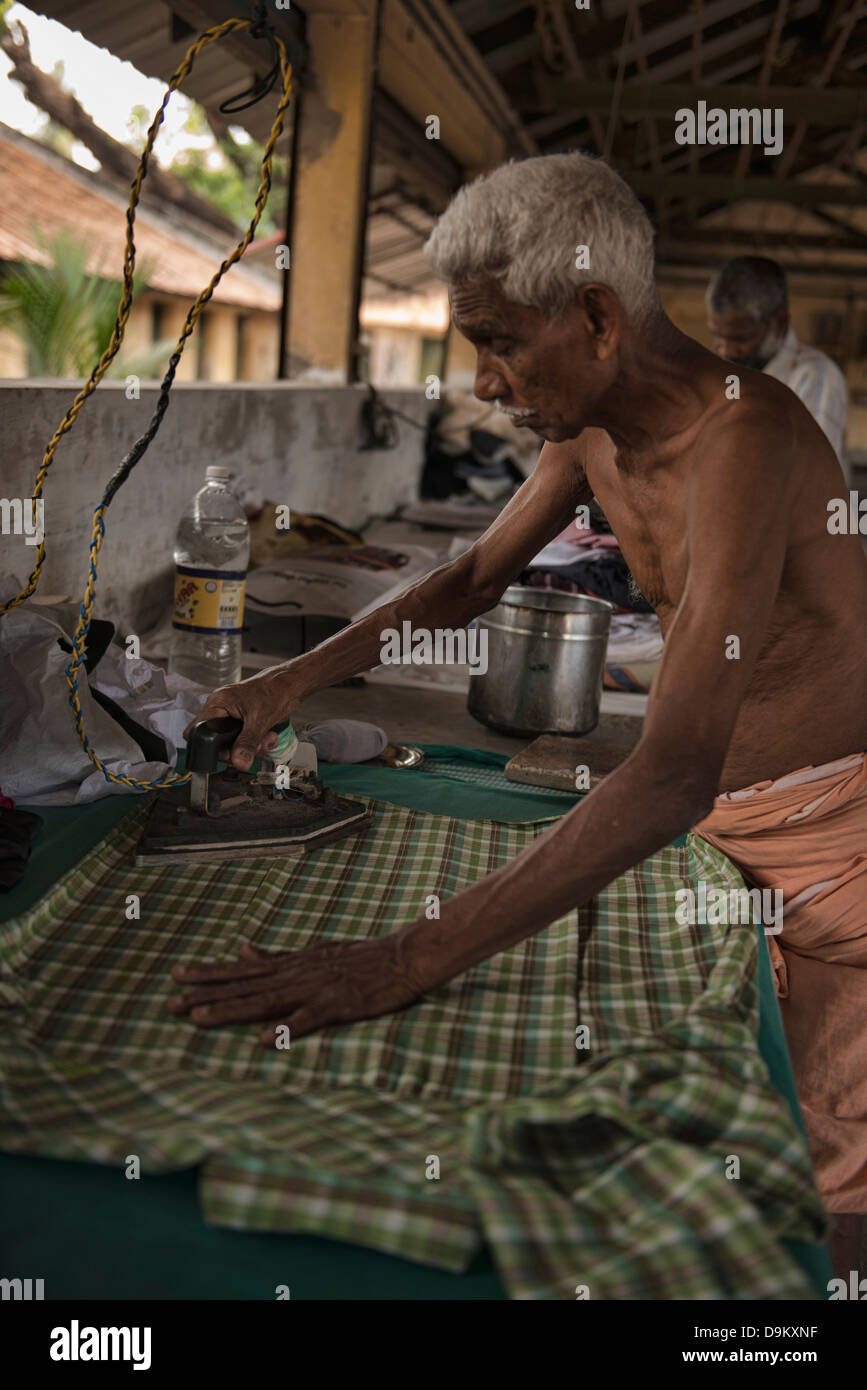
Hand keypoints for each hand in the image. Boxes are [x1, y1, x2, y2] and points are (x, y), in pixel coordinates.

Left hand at [168, 936, 428, 1044]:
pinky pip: (308, 1019)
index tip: (176, 976)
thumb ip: (276, 957)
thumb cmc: (362, 957)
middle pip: (244, 986)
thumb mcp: (313, 952)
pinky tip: (262, 1040)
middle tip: (170, 1004)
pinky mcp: (338, 1005)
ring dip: (231, 1009)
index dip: (209, 974)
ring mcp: (316, 989)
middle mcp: (296, 974)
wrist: (404, 956)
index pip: (243, 969)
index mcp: (291, 963)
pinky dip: (285, 1028)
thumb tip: (242, 949)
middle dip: (206, 995)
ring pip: (265, 1001)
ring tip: (199, 1018)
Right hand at [183, 670, 295, 770]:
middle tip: (255, 747)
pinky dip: (256, 743)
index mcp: (217, 704)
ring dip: (252, 747)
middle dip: (238, 749)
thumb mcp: (259, 720)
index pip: (196, 730)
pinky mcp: (243, 722)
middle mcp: (221, 710)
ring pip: (233, 744)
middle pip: (217, 742)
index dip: (205, 747)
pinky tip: (269, 737)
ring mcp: (232, 717)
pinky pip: (244, 740)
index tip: (225, 754)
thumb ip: (247, 743)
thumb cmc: (275, 690)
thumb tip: (238, 762)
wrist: (291, 684)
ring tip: (267, 739)